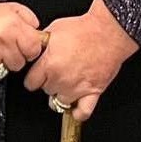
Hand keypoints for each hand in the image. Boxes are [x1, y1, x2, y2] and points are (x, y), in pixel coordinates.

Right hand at [0, 1, 48, 84]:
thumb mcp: (11, 8)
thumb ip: (29, 19)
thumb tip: (38, 32)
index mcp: (13, 26)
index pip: (34, 49)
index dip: (30, 50)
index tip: (23, 48)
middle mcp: (0, 40)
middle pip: (19, 64)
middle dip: (13, 58)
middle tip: (3, 49)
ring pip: (2, 72)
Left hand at [23, 0, 139, 119]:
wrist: (109, 31)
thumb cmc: (85, 28)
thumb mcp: (55, 29)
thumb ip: (41, 45)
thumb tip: (32, 50)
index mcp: (49, 64)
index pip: (30, 83)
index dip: (34, 76)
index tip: (39, 73)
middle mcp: (61, 79)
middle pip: (46, 91)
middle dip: (49, 81)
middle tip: (58, 69)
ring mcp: (77, 88)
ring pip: (60, 103)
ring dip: (62, 94)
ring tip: (67, 82)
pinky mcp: (93, 92)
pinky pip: (82, 113)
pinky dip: (78, 112)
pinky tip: (76, 104)